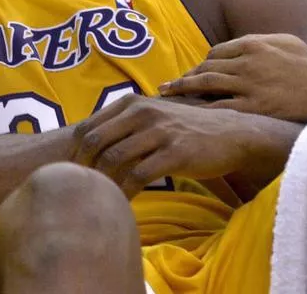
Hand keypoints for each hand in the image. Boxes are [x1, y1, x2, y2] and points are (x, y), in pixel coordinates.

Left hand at [71, 95, 255, 197]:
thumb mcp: (155, 116)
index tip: (76, 176)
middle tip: (85, 191)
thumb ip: (125, 125)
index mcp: (133, 103)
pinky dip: (126, 193)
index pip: (87, 128)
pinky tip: (125, 204)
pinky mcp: (175, 153)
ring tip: (103, 199)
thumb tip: (87, 144)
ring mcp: (159, 131)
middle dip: (84, 170)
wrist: (232, 134)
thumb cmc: (188, 130)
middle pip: (94, 143)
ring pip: (113, 160)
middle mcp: (143, 112)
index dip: (74, 155)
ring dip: (104, 184)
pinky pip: (138, 177)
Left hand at [159, 33, 306, 121]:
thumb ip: (266, 41)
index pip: (216, 52)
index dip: (203, 64)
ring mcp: (248, 84)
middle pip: (207, 67)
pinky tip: (188, 116)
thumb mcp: (289, 43)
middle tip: (168, 86)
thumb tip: (251, 44)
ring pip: (207, 85)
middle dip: (186, 77)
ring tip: (168, 97)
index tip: (193, 73)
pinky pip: (219, 107)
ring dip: (184, 90)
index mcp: (254, 44)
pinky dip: (201, 110)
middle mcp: (246, 61)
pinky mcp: (253, 107)